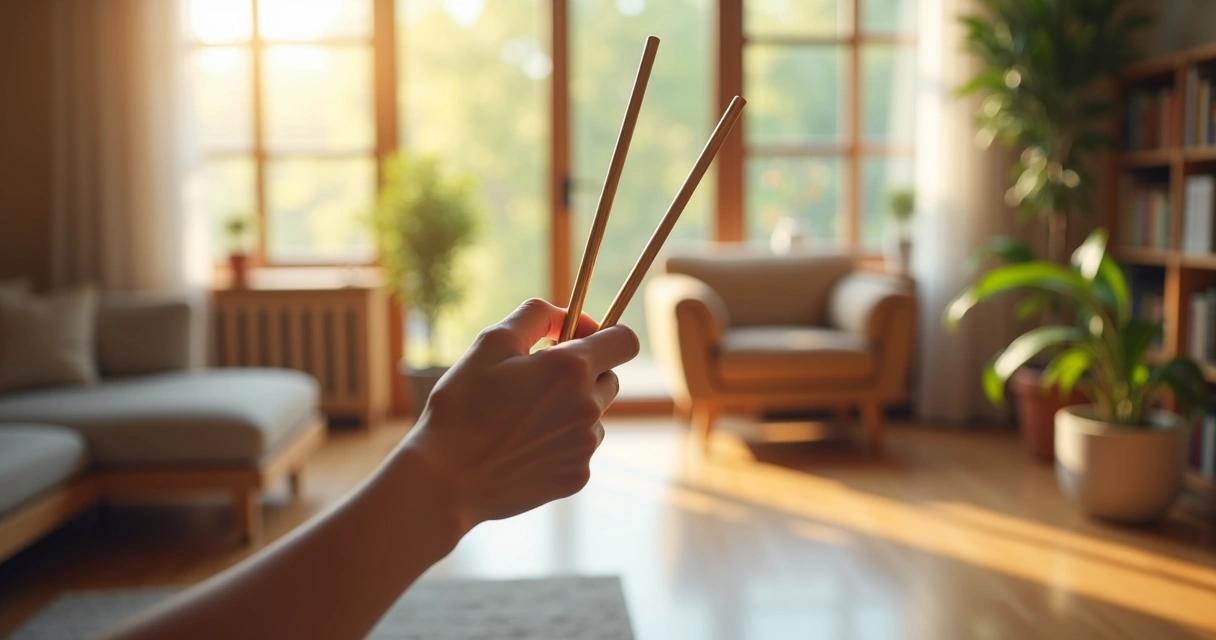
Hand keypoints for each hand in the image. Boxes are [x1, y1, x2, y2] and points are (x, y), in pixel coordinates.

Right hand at [402, 298, 639, 529]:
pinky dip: (559, 444)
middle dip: (584, 374)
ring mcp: (586, 446)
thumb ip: (537, 316)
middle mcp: (589, 407)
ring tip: (522, 420)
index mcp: (572, 369)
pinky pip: (579, 449)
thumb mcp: (492, 343)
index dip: (606, 334)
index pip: (625, 341)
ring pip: (594, 415)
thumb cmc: (462, 405)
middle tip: (538, 381)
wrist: (447, 479)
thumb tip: (567, 315)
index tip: (577, 340)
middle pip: (610, 378)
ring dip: (570, 410)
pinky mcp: (578, 477)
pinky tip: (522, 448)